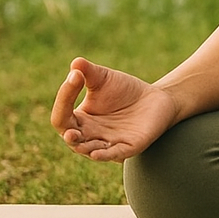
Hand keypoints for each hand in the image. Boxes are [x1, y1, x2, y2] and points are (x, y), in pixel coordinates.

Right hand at [50, 57, 177, 162]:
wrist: (156, 99)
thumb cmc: (125, 91)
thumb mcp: (104, 79)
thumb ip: (89, 73)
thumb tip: (76, 63)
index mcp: (79, 120)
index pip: (63, 115)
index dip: (65, 96)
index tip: (75, 76)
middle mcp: (89, 136)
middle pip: (71, 137)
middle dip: (69, 134)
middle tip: (69, 131)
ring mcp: (107, 143)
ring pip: (89, 150)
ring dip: (84, 146)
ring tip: (76, 137)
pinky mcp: (128, 147)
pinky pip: (113, 154)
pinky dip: (105, 155)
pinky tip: (96, 153)